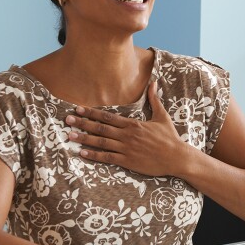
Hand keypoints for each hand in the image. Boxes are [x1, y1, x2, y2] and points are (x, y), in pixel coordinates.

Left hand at [65, 81, 189, 176]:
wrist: (177, 157)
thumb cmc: (170, 137)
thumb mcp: (162, 116)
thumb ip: (154, 100)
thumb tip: (154, 82)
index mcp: (133, 124)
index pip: (108, 117)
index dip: (91, 113)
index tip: (78, 109)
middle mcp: (127, 135)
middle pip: (100, 128)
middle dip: (82, 123)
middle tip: (67, 120)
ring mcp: (127, 149)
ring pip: (101, 142)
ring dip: (84, 138)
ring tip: (70, 135)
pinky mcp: (128, 162)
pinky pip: (107, 158)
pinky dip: (94, 155)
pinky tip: (82, 153)